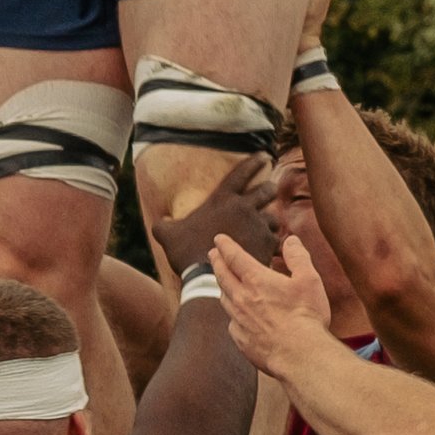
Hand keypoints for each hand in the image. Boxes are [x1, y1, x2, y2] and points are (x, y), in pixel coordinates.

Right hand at [153, 164, 281, 280]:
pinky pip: (276, 239)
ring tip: (266, 228)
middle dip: (270, 190)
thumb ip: (163, 225)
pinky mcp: (266, 244)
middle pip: (267, 190)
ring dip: (269, 221)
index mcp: (222, 199)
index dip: (254, 162)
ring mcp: (257, 225)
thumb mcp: (168, 236)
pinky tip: (269, 249)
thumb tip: (159, 222)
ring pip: (273, 217)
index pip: (242, 172)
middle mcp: (244, 207)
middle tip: (269, 191)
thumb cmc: (186, 253)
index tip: (263, 156)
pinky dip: (273, 243)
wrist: (206, 278)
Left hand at [212, 230, 333, 368]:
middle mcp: (242, 298)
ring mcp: (239, 321)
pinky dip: (232, 314)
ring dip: (222, 286)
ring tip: (223, 281)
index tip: (218, 239)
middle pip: (223, 276)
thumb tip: (291, 240)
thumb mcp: (309, 279)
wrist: (298, 354)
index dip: (225, 246)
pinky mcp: (241, 340)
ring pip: (224, 299)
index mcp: (256, 280)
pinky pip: (232, 322)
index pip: (234, 257)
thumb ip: (298, 257)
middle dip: (217, 262)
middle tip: (212, 254)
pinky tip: (237, 316)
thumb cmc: (305, 315)